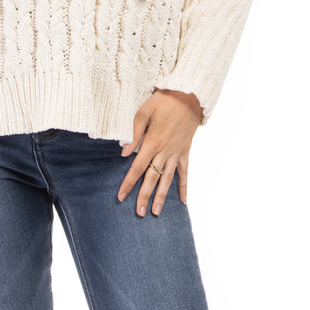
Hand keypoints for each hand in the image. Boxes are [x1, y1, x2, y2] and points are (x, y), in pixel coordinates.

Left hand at [117, 89, 202, 216]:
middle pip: (152, 178)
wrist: (188, 97)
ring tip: (157, 213)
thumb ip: (133, 133)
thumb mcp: (144, 111)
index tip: (121, 196)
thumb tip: (123, 152)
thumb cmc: (163, 101)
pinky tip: (183, 201)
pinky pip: (184, 172)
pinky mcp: (185, 151)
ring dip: (162, 196)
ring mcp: (176, 153)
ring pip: (167, 179)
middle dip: (145, 196)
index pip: (138, 167)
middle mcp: (164, 151)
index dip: (129, 183)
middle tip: (139, 213)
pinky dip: (184, 187)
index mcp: (152, 142)